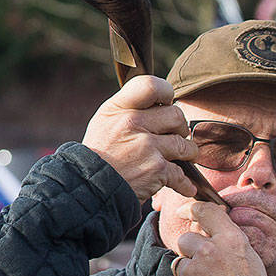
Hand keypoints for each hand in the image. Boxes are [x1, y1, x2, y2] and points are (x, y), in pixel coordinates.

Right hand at [82, 76, 199, 201]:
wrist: (89, 190)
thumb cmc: (100, 154)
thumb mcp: (105, 121)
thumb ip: (130, 108)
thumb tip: (163, 101)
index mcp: (118, 108)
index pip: (151, 85)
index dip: (166, 92)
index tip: (166, 103)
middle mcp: (132, 123)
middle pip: (176, 114)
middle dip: (179, 128)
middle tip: (173, 137)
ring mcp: (146, 146)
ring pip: (185, 144)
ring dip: (186, 154)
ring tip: (179, 159)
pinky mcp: (156, 169)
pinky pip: (182, 173)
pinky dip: (184, 183)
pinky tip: (183, 186)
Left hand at [166, 200, 275, 275]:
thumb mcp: (249, 258)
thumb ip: (226, 240)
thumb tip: (205, 228)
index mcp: (230, 240)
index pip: (205, 212)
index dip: (191, 209)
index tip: (183, 211)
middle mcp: (208, 251)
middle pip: (184, 240)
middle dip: (192, 253)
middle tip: (208, 273)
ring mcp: (190, 272)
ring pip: (179, 266)